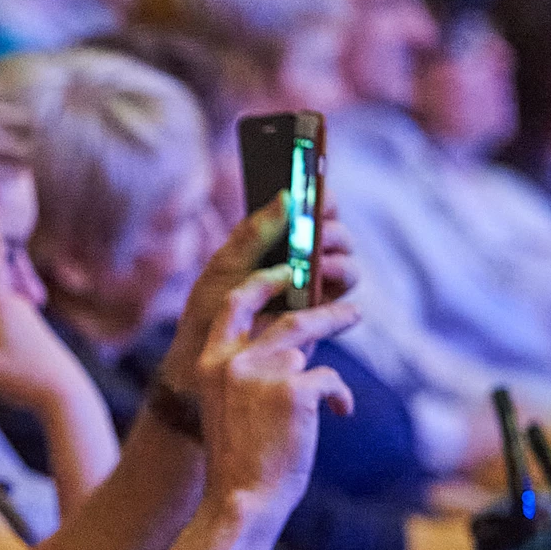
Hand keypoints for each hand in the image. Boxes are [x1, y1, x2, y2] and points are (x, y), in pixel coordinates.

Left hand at [158, 192, 356, 393]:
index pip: (317, 209)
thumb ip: (256, 231)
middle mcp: (306, 259)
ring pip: (348, 269)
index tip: (318, 196)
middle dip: (332, 233)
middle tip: (317, 234)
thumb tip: (287, 196)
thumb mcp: (227, 262)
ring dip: (339, 262)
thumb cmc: (212, 302)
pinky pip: (343, 304)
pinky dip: (338, 293)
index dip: (324, 198)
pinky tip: (322, 287)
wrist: (203, 353)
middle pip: (339, 237)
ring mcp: (316, 289)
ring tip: (320, 265)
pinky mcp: (320, 319)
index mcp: (283, 237)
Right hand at [195, 268, 357, 520]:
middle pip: (288, 318)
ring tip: (345, 359)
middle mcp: (233, 361)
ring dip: (332, 351)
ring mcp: (263, 373)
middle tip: (349, 309)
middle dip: (323, 310)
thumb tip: (293, 349)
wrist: (241, 501)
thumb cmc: (238, 462)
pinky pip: (329, 380)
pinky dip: (339, 396)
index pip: (235, 305)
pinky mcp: (294, 390)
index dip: (263, 284)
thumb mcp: (228, 408)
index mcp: (209, 364)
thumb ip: (246, 374)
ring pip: (310, 348)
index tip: (287, 273)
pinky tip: (340, 413)